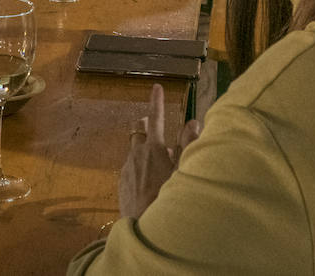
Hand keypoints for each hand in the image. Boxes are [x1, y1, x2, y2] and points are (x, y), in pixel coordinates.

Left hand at [117, 85, 201, 219]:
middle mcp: (136, 154)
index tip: (157, 87)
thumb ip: (188, 144)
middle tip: (159, 134)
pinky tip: (151, 183)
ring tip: (161, 167)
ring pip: (135, 151)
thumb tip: (192, 121)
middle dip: (147, 127)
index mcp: (153, 148)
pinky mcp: (122, 182)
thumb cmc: (170, 197)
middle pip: (139, 130)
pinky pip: (131, 167)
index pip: (155, 118)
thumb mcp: (184, 170)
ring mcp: (127, 168)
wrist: (146, 227)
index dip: (157, 101)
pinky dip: (141, 168)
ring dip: (146, 151)